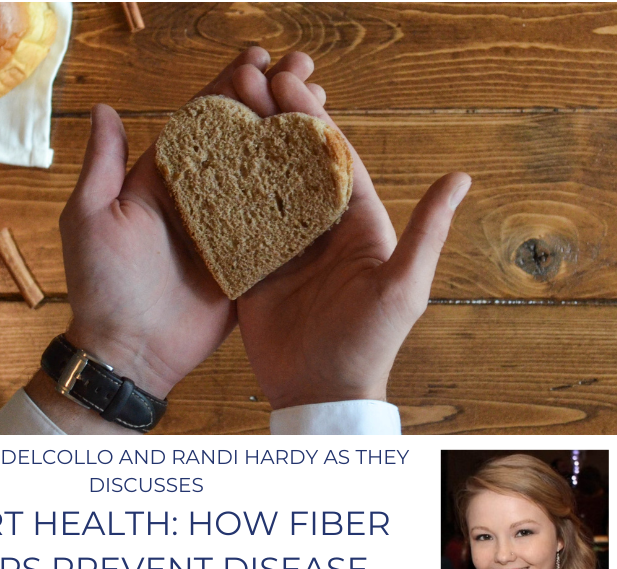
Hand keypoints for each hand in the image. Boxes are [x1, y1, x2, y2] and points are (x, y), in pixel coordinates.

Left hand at [30, 48, 324, 431]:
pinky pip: (278, 225)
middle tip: (304, 70)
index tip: (257, 56)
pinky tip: (327, 168)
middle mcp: (199, 199)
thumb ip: (102, 166)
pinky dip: (301, 198)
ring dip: (292, 139)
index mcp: (163, 181)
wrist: (129, 352)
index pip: (200, 122)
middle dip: (271, 101)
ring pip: (265, 174)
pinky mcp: (248, 262)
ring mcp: (227, 230)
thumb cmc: (101, 287)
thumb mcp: (90, 219)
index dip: (227, 86)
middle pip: (241, 139)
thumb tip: (105, 108)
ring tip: (322, 105)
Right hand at [234, 54, 471, 407]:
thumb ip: (425, 232)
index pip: (333, 160)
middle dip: (272, 122)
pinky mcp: (253, 270)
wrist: (321, 393)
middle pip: (292, 165)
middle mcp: (318, 229)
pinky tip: (202, 170)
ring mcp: (283, 248)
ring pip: (261, 188)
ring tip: (221, 110)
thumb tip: (461, 176)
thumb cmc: (369, 344)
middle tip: (248, 81)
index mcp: (357, 224)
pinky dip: (220, 199)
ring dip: (244, 150)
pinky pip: (235, 228)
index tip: (289, 84)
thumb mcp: (404, 287)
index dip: (312, 120)